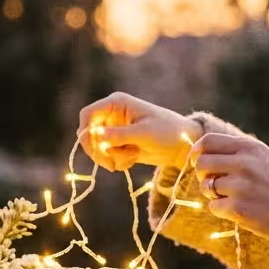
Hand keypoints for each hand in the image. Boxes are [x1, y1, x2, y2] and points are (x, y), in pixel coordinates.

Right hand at [78, 92, 203, 171]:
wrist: (183, 145)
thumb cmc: (167, 131)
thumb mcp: (144, 133)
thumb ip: (119, 135)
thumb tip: (95, 135)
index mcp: (117, 103)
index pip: (88, 114)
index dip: (86, 130)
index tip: (93, 147)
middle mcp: (112, 115)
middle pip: (89, 134)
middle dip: (99, 151)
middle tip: (110, 164)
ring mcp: (115, 131)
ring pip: (99, 148)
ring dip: (112, 157)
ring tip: (132, 156)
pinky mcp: (119, 144)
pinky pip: (108, 156)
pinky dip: (119, 161)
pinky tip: (134, 158)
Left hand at [189, 134, 268, 250]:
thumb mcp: (266, 160)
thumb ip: (239, 153)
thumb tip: (203, 151)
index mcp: (251, 147)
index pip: (208, 141)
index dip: (196, 152)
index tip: (196, 162)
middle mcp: (244, 162)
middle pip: (202, 163)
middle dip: (203, 175)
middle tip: (214, 184)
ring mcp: (240, 185)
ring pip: (206, 186)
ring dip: (213, 195)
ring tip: (233, 199)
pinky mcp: (238, 208)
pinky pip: (213, 207)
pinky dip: (222, 211)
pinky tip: (241, 211)